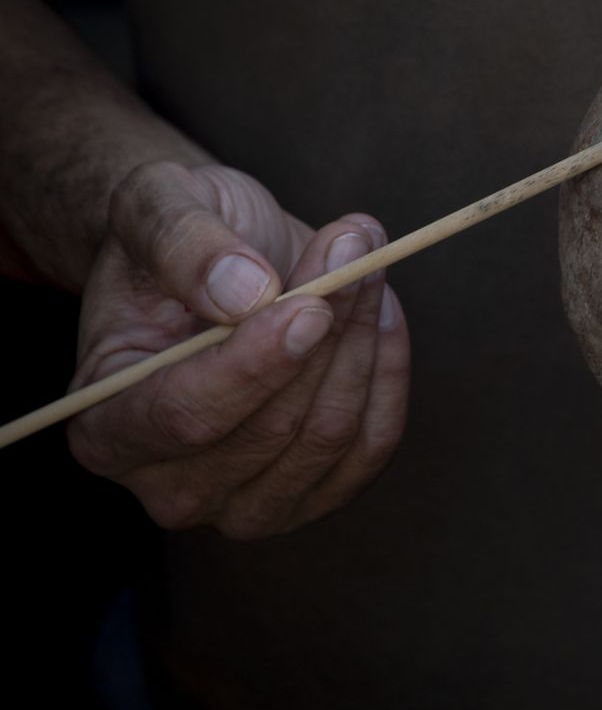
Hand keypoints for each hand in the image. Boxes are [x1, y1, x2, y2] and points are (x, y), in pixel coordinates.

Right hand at [66, 161, 410, 538]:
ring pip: (331, 434)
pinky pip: (374, 443)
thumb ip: (183, 244)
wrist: (213, 265)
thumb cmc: (174, 241)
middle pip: (273, 427)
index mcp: (105, 426)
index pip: (186, 417)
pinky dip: (388, 371)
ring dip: (363, 341)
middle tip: (351, 244)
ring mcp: (246, 504)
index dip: (256, 365)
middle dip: (327, 330)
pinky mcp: (315, 494)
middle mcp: (169, 485)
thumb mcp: (156, 205)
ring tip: (363, 261)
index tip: (311, 305)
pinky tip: (380, 312)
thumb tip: (243, 291)